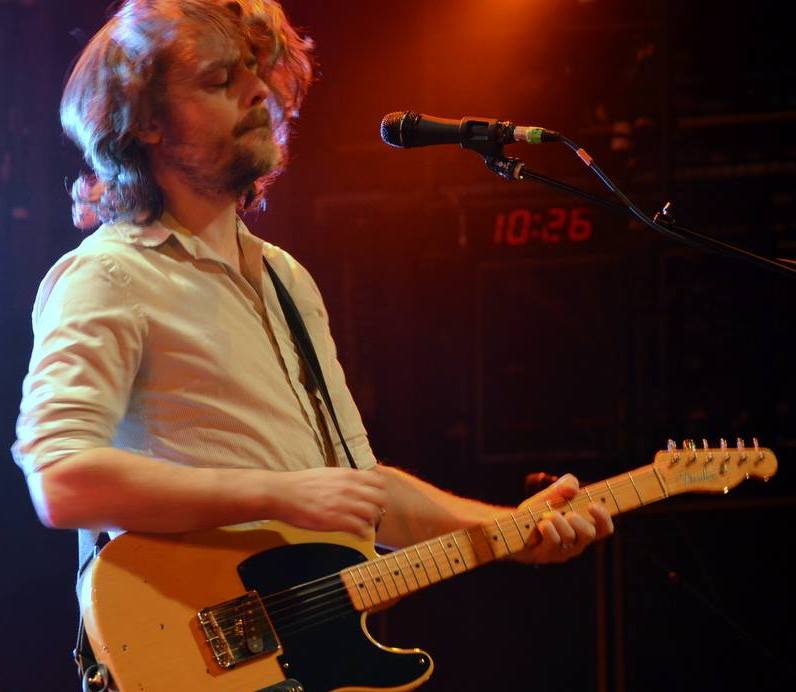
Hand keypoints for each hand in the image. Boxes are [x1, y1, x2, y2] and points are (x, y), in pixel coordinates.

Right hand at [269, 467, 387, 538]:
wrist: (282, 493)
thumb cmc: (301, 484)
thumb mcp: (328, 473)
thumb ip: (344, 478)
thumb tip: (355, 482)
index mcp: (348, 475)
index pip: (379, 482)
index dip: (380, 492)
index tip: (375, 500)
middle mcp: (350, 488)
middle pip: (380, 499)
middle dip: (379, 508)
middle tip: (373, 515)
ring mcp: (344, 504)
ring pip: (373, 514)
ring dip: (371, 522)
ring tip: (365, 526)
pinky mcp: (336, 520)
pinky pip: (360, 528)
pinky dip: (363, 533)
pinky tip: (359, 535)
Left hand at [516, 474, 612, 563]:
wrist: (511, 527)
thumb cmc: (536, 513)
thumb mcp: (550, 495)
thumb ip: (563, 487)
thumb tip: (573, 487)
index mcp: (582, 528)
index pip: (604, 528)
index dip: (603, 517)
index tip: (592, 505)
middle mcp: (575, 543)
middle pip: (589, 534)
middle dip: (578, 520)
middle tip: (568, 513)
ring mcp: (561, 551)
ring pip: (568, 536)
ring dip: (556, 519)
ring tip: (546, 515)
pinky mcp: (546, 556)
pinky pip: (552, 541)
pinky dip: (546, 527)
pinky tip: (539, 524)